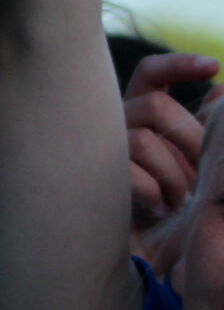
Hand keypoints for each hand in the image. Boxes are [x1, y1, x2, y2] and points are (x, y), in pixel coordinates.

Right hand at [122, 51, 214, 230]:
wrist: (150, 244)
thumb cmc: (175, 196)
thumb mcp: (196, 157)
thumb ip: (205, 124)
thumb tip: (222, 89)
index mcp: (141, 111)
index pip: (151, 74)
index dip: (177, 65)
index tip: (213, 67)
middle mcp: (117, 124)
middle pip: (153, 106)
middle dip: (190, 138)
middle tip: (203, 173)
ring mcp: (104, 151)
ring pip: (142, 140)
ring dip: (173, 174)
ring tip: (181, 199)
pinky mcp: (98, 181)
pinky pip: (129, 174)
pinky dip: (155, 192)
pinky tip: (161, 208)